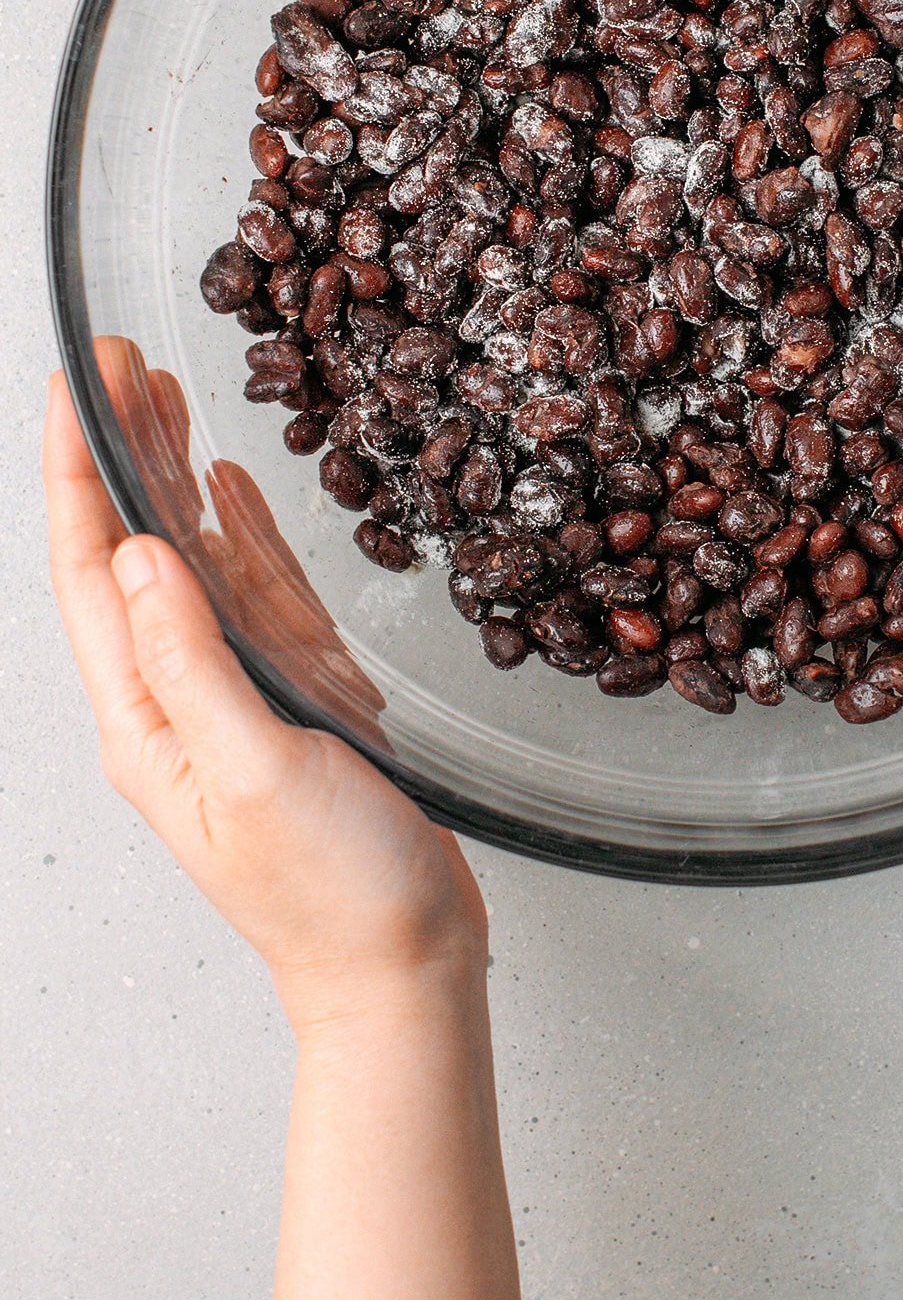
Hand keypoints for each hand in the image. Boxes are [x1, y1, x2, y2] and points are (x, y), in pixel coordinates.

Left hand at [44, 356, 486, 1029]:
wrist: (402, 965)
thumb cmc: (331, 891)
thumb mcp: (254, 769)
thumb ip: (192, 660)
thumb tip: (136, 552)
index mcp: (146, 723)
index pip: (89, 575)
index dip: (76, 473)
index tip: (72, 387)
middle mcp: (175, 704)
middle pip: (128, 555)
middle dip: (115, 454)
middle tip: (115, 365)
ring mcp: (230, 702)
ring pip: (187, 566)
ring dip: (169, 480)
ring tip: (159, 399)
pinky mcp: (288, 705)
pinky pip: (249, 599)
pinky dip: (233, 535)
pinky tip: (224, 491)